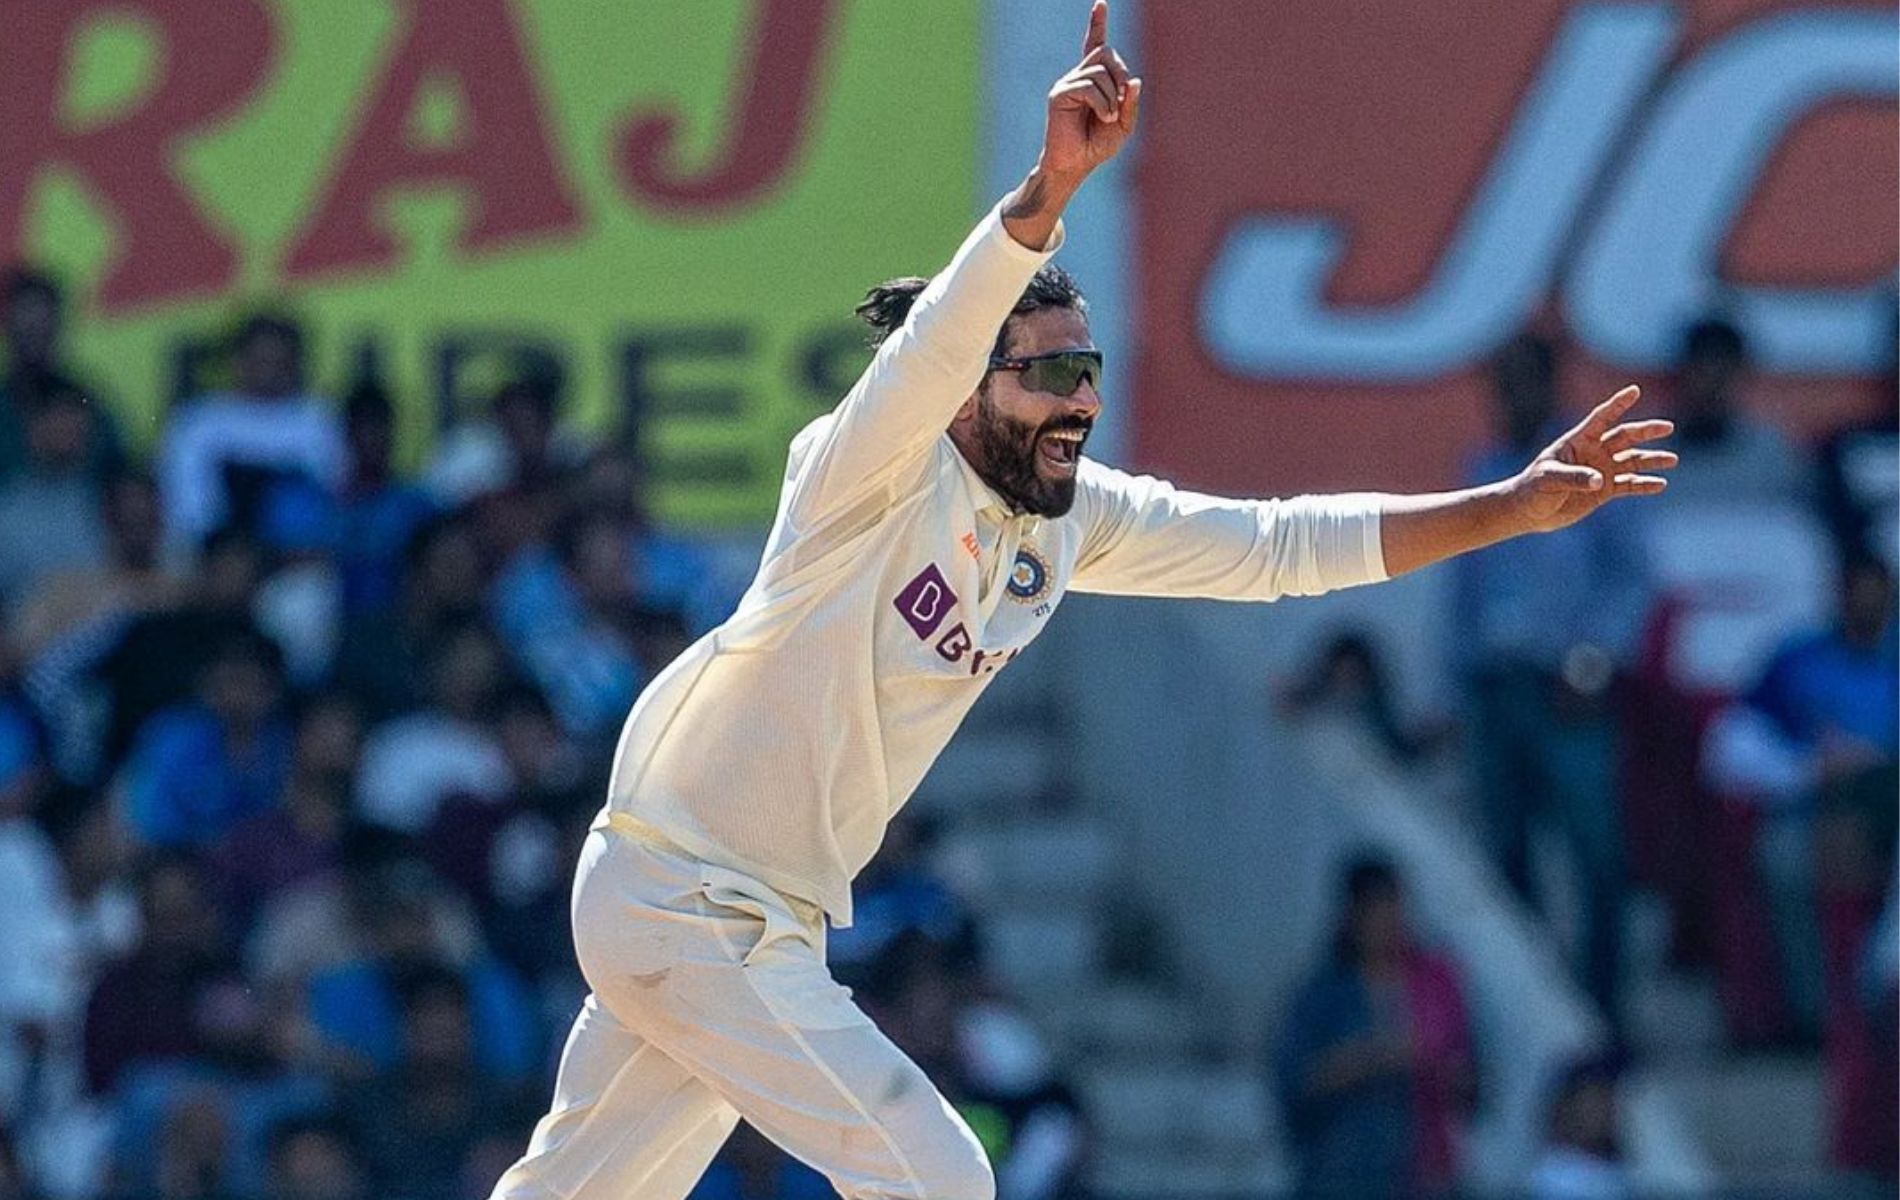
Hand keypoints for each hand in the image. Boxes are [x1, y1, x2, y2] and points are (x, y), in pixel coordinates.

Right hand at [1039, 1, 1142, 179]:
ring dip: (1112, 96)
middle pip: (1105, 53)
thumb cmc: (1097, 145)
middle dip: (1120, 74)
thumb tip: (1134, 80)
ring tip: (1107, 118)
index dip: (1097, 24)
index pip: (1095, 45)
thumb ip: (1130, 102)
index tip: (1100, 3)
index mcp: (1094, 80)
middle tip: (1122, 98)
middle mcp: (1079, 76)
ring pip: (1100, 71)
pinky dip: (1102, 104)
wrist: (1075, 164)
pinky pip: (1089, 87)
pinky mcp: (1060, 93)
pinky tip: (1102, 118)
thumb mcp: (1123, 124)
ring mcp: (1068, 82)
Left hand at [1508, 385, 1677, 534]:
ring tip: (1672, 460)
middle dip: (1646, 432)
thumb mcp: (1549, 480)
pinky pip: (1629, 485)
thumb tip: (1599, 481)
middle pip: (1624, 437)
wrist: (1529, 512)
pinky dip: (1644, 484)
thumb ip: (1574, 478)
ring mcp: (1601, 471)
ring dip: (1651, 459)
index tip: (1634, 390)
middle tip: (1667, 427)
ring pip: (1632, 460)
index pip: (1601, 418)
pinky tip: (1660, 484)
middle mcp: (1593, 453)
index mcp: (1578, 442)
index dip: (1617, 404)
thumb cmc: (1532, 490)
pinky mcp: (1604, 491)